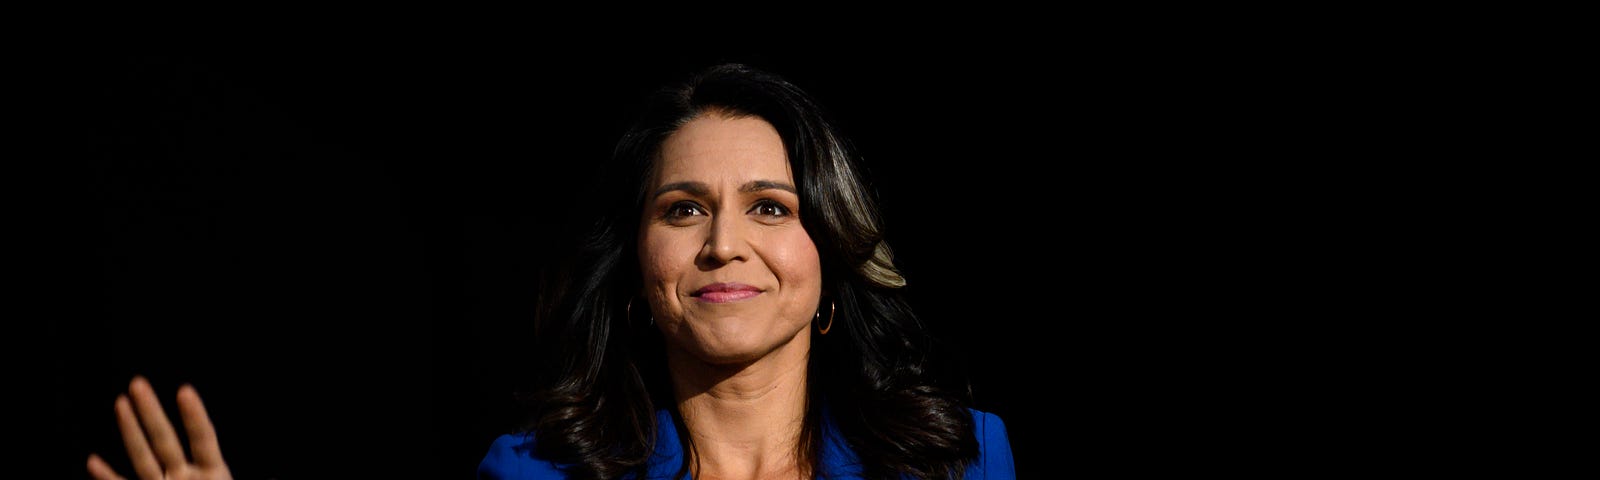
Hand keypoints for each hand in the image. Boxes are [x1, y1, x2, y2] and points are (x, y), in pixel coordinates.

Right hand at [86, 376, 233, 479]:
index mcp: (214, 473)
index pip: (203, 438)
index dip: (195, 416)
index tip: (185, 390)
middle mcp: (186, 476)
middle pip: (166, 439)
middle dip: (152, 412)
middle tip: (139, 383)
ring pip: (144, 456)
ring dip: (131, 431)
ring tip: (121, 402)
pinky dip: (108, 477)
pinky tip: (94, 460)